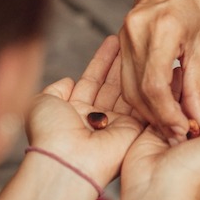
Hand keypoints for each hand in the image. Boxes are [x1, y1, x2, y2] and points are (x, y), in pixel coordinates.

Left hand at [26, 35, 144, 186]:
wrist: (66, 160)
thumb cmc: (50, 133)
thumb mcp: (43, 102)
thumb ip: (55, 88)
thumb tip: (67, 81)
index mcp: (74, 112)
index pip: (92, 80)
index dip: (102, 61)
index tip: (114, 41)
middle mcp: (96, 118)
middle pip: (113, 84)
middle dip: (122, 62)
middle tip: (134, 40)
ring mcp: (116, 125)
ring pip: (129, 92)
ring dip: (137, 70)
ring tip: (146, 47)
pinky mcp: (133, 131)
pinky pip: (143, 105)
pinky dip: (150, 87)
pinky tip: (157, 68)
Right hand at [118, 0, 199, 142]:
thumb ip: (198, 83)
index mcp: (162, 29)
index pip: (156, 86)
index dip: (168, 114)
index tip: (184, 129)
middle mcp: (136, 32)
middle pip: (138, 91)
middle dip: (157, 118)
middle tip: (178, 134)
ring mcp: (124, 34)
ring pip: (128, 87)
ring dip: (147, 110)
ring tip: (170, 123)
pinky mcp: (121, 38)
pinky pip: (126, 76)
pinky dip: (141, 95)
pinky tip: (158, 104)